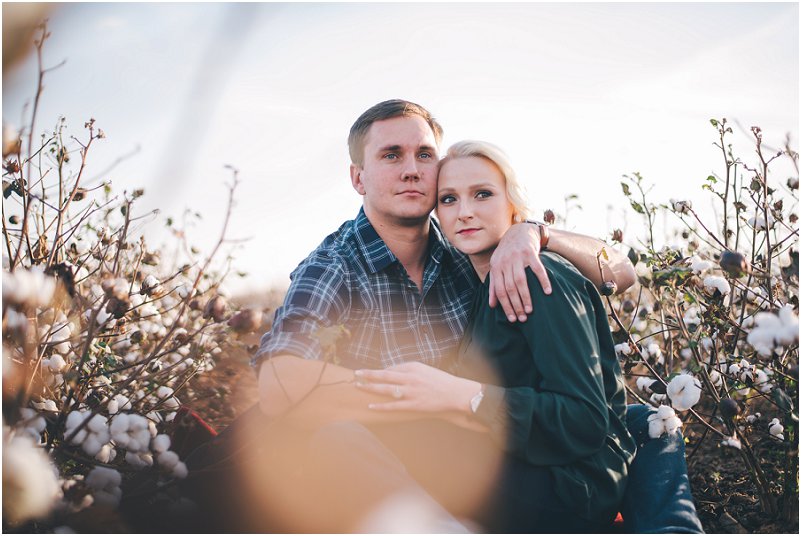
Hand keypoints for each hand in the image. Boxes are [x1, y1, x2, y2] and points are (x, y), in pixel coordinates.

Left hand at [353, 361, 480, 414]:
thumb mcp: (424, 369)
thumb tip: (391, 371)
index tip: (366, 372)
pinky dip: (381, 406)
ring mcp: (411, 392)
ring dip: (370, 388)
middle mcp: (410, 378)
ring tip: (358, 387)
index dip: (377, 371)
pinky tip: (370, 405)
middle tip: (355, 374)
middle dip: (368, 375)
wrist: (455, 394)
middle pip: (384, 375)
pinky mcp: (414, 405)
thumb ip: (407, 370)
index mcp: (413, 367)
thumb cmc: (440, 381)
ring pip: (386, 389)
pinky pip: (393, 406)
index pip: (391, 367)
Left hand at [489, 223, 551, 321]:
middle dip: (516, 305)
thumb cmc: (507, 253)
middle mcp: (505, 261)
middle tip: (523, 318)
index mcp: (496, 266)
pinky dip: (543, 281)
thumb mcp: (497, 266)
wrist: (520, 231)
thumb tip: (492, 305)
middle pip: (509, 287)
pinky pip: (538, 269)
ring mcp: (517, 256)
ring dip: (526, 297)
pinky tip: (547, 292)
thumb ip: (493, 284)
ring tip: (530, 310)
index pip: (499, 290)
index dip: (505, 306)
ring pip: (521, 281)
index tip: (512, 318)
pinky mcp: (530, 252)